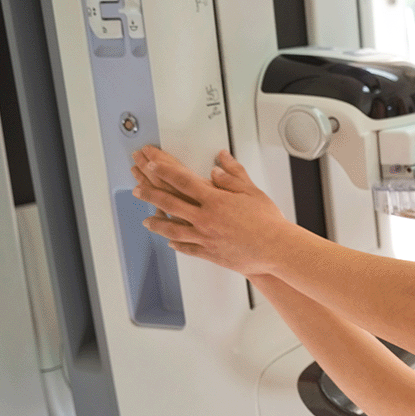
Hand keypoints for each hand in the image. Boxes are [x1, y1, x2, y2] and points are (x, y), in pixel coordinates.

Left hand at [132, 147, 294, 276]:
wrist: (276, 249)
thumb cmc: (268, 222)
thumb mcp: (252, 191)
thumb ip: (232, 175)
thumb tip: (219, 162)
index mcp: (215, 200)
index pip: (182, 180)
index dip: (164, 170)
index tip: (152, 164)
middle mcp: (205, 218)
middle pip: (169, 203)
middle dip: (150, 193)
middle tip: (138, 188)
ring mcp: (204, 237)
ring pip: (172, 228)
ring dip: (156, 222)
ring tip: (146, 219)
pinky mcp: (210, 253)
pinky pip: (187, 248)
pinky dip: (176, 244)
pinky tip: (170, 243)